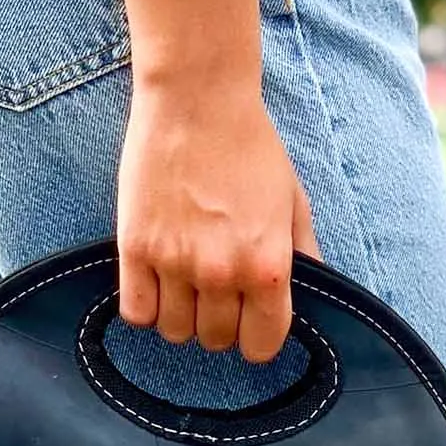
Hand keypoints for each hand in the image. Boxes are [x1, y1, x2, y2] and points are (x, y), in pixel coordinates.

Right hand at [116, 74, 319, 363]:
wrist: (197, 98)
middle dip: (218, 323)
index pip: (260, 347)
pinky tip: (156, 284)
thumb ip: (304, 257)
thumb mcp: (294, 202)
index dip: (256, 337)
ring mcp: (175, 262)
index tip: (248, 320)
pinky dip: (146, 308)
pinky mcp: (136, 247)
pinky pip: (137, 313)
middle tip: (215, 291)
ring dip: (182, 316)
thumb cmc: (251, 147)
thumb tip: (309, 300)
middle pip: (215, 340)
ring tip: (184, 284)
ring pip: (176, 332)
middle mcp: (222, 273)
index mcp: (268, 267)